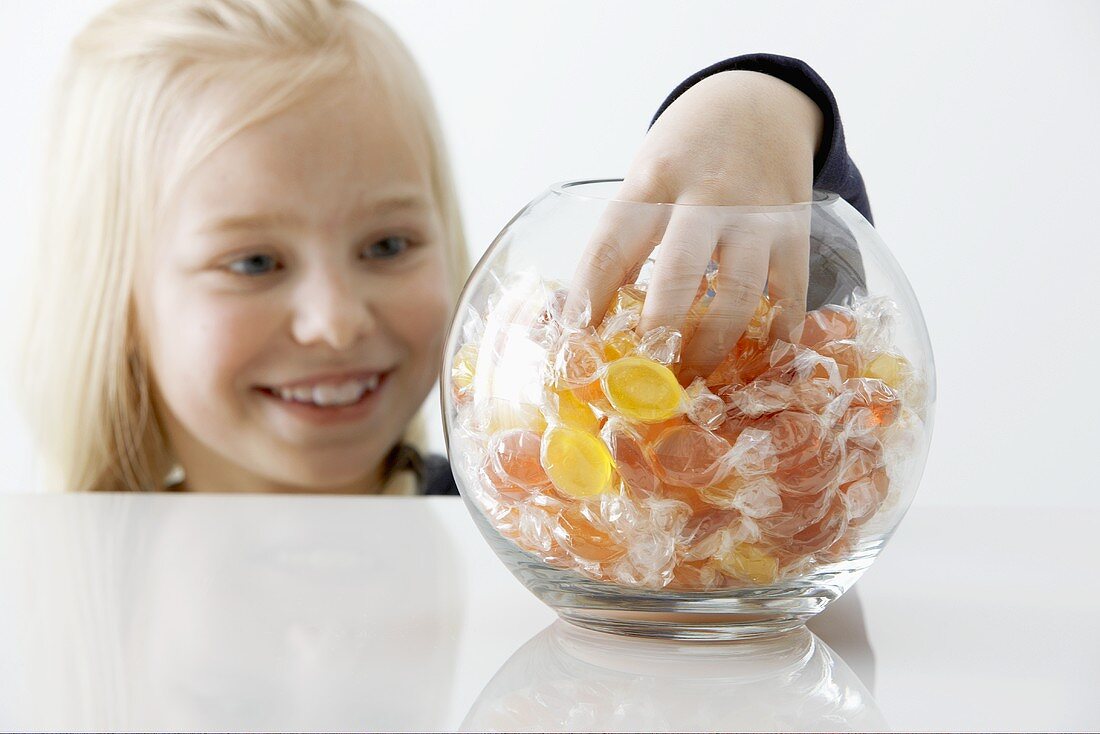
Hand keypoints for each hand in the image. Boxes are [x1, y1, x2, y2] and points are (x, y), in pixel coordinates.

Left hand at [566, 70, 823, 380]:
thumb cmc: (686, 155)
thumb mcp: (645, 179)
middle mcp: (705, 196)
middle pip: (678, 271)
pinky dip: (774, 337)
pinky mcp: (796, 233)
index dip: (589, 299)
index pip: (611, 245)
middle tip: (643, 379)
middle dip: (658, 331)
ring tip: (693, 379)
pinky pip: (790, 296)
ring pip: (737, 292)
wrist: (758, 102)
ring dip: (712, 346)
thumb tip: (581, 320)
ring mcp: (756, 216)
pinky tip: (754, 366)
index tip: (574, 344)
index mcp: (652, 182)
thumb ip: (624, 241)